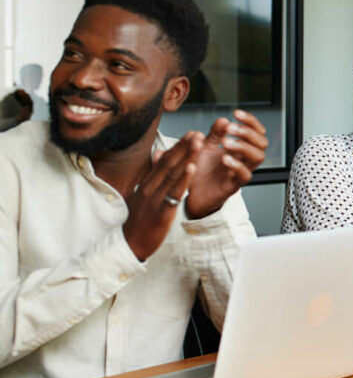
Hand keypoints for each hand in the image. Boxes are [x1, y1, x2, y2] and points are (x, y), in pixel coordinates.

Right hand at [123, 132, 201, 260]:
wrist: (129, 244)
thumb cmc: (139, 220)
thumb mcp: (143, 195)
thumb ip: (153, 175)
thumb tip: (158, 154)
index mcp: (147, 182)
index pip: (165, 160)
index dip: (179, 146)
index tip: (192, 134)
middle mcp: (150, 186)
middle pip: (169, 163)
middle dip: (185, 147)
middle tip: (198, 133)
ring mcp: (154, 198)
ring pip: (172, 174)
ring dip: (186, 157)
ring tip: (198, 143)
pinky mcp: (160, 212)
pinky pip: (173, 194)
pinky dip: (183, 180)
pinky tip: (192, 169)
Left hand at [185, 110, 268, 218]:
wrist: (187, 192)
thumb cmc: (198, 170)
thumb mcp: (204, 146)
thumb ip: (214, 134)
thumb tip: (223, 119)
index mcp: (238, 148)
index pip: (257, 131)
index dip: (250, 121)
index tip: (236, 113)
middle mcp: (242, 159)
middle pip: (262, 143)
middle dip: (248, 132)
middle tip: (230, 128)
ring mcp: (239, 172)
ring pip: (258, 157)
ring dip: (244, 146)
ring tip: (227, 143)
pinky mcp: (233, 185)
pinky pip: (245, 175)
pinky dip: (237, 165)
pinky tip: (225, 158)